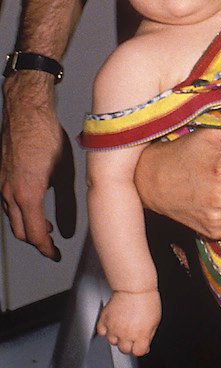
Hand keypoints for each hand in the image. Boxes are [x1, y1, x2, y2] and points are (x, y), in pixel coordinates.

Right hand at [1, 74, 76, 259]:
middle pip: (20, 231)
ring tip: (46, 227)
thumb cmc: (46, 136)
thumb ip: (66, 204)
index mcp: (27, 194)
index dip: (46, 249)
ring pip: (12, 218)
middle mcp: (9, 193)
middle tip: (52, 245)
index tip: (55, 255)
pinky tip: (34, 206)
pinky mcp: (1, 176)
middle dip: (36, 241)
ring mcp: (2, 185)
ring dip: (28, 227)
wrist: (25, 112)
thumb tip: (68, 229)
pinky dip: (20, 212)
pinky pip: (7, 204)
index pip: (35, 235)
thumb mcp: (65, 172)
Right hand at [96, 288, 161, 356]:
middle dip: (129, 344)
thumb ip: (148, 336)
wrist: (134, 288)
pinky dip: (106, 329)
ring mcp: (114, 328)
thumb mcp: (155, 321)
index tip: (140, 345)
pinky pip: (102, 331)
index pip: (138, 352)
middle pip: (124, 350)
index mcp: (140, 335)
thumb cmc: (147, 301)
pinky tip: (113, 323)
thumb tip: (145, 346)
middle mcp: (126, 334)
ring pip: (112, 341)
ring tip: (123, 326)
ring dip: (117, 337)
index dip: (140, 349)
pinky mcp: (104, 320)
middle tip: (132, 335)